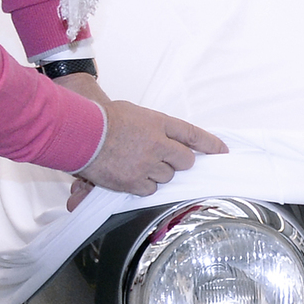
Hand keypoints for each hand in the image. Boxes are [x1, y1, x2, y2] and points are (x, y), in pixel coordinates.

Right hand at [63, 80, 226, 210]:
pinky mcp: (135, 182)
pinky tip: (131, 176)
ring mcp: (148, 164)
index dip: (210, 144)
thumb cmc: (100, 119)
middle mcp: (159, 144)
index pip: (193, 134)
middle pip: (185, 160)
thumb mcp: (133, 114)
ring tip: (137, 163)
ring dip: (158, 173)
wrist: (80, 132)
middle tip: (164, 158)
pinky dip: (144, 186)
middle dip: (179, 161)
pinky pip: (150, 189)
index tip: (222, 151)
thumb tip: (165, 141)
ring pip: (168, 176)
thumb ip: (152, 128)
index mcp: (159, 123)